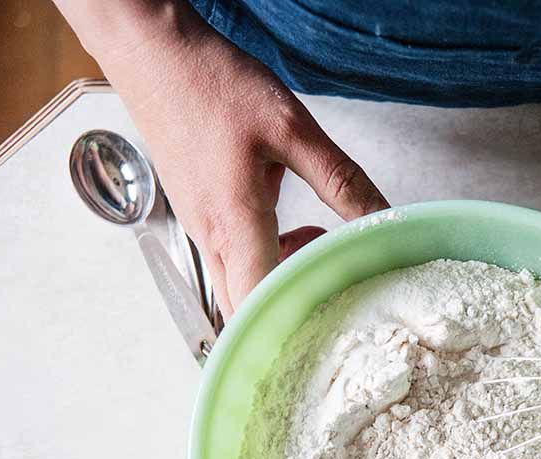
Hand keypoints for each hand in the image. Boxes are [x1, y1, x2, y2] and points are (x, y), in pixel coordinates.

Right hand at [56, 0, 387, 315]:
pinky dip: (267, 260)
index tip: (338, 314)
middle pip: (247, 311)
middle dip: (293, 309)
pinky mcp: (202, 218)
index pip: (261, 305)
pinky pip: (234, 262)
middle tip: (334, 282)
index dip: (297, 323)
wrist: (154, 54)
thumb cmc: (213, 85)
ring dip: (282, 282)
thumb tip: (386, 218)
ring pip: (240, 288)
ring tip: (319, 245)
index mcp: (235, 223)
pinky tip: (292, 230)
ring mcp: (202, 232)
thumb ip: (341, 181)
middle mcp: (212, 239)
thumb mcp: (293, 128)